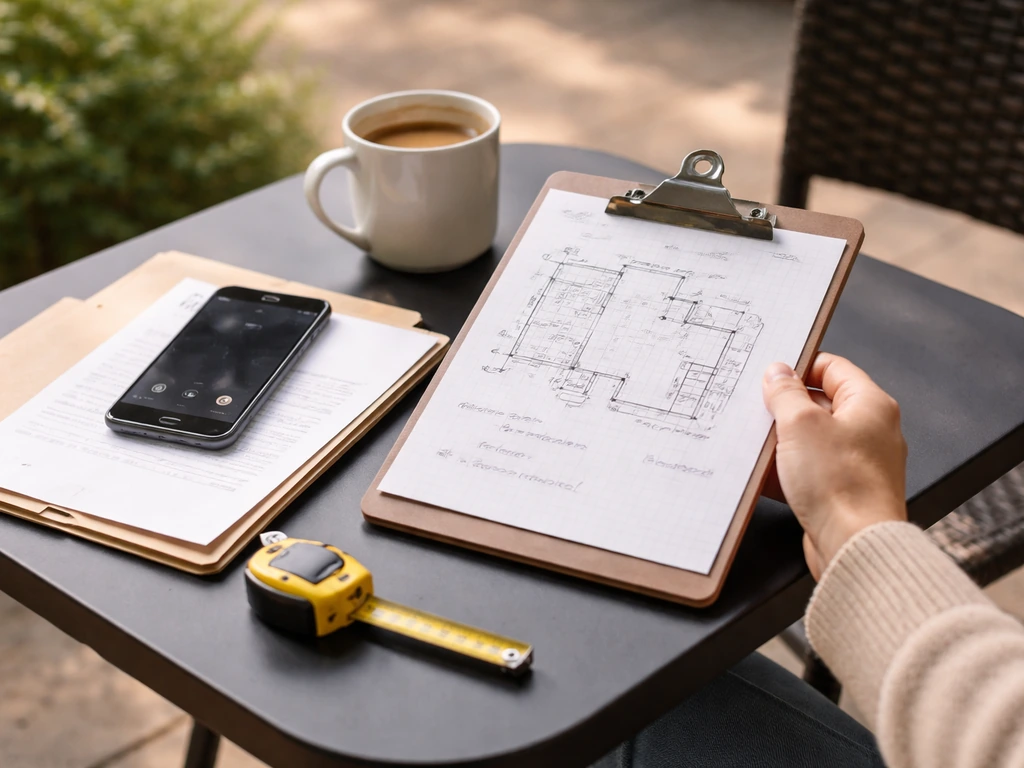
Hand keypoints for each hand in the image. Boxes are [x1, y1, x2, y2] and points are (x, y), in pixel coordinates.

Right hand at [762, 353, 907, 579]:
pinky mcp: (844, 490)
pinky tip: (764, 475)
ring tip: (757, 443)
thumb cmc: (840, 485)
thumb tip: (778, 372)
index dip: (799, 366)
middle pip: (820, 403)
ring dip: (782, 441)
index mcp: (870, 404)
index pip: (832, 367)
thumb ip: (786, 393)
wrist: (853, 544)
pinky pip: (811, 470)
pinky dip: (788, 470)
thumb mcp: (800, 424)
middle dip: (785, 408)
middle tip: (758, 409)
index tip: (771, 374)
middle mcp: (870, 430)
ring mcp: (858, 462)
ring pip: (812, 439)